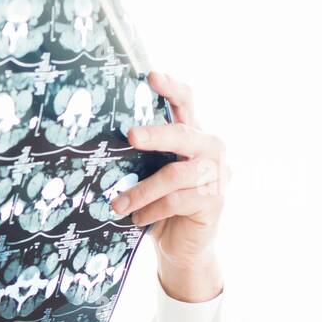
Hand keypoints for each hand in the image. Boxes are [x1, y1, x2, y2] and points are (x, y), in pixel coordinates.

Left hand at [114, 71, 228, 301]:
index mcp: (192, 135)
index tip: (151, 75)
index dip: (171, 88)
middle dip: (156, 134)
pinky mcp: (215, 202)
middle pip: (184, 134)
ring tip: (118, 205)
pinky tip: (137, 219)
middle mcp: (210, 149)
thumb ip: (141, 156)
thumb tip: (103, 141)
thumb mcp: (149, 175)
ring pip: (175, 175)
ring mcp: (217, 175)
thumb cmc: (160, 204)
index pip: (186, 103)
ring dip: (142, 190)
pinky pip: (178, 201)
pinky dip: (152, 210)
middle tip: (130, 135)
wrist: (182, 246)